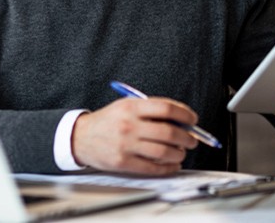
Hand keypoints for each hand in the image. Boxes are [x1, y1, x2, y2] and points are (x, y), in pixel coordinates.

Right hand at [71, 97, 198, 174]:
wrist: (81, 137)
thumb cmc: (108, 121)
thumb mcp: (126, 107)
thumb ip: (151, 110)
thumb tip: (182, 121)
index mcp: (131, 107)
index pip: (166, 109)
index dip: (185, 114)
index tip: (193, 120)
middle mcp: (129, 125)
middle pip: (169, 132)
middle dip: (187, 138)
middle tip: (191, 140)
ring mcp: (126, 144)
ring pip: (164, 152)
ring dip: (179, 154)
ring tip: (180, 152)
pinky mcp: (123, 162)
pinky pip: (153, 168)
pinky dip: (168, 168)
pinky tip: (172, 164)